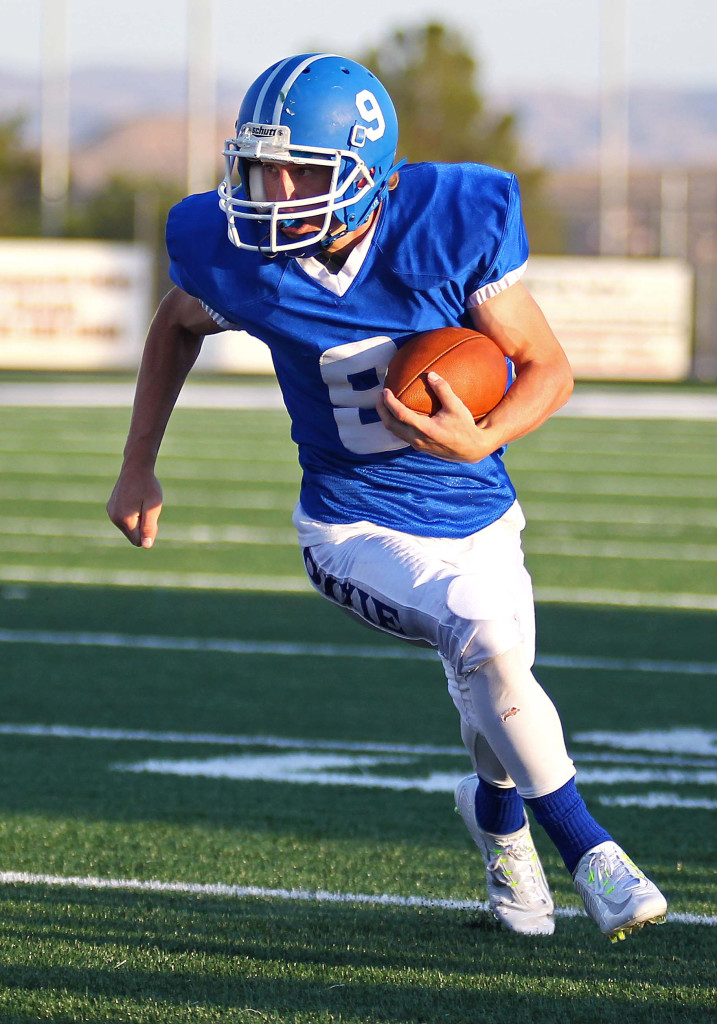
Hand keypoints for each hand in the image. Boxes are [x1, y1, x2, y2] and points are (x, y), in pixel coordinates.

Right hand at [107, 464, 162, 547]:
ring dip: (137, 520)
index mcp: (125, 519)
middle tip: (148, 509)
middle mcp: (114, 518)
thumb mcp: (153, 507)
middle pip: (133, 535)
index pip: (138, 541)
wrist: (136, 467)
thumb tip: (146, 545)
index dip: (149, 532)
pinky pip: (123, 520)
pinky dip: (131, 514)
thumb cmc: (148, 486)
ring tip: (141, 503)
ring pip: (128, 527)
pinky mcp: (110, 507)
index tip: (152, 517)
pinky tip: (134, 500)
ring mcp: (111, 512)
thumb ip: (149, 527)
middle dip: (142, 527)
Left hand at [376, 372, 495, 462]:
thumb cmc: (464, 427)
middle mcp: (417, 439)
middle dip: (382, 410)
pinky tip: (397, 415)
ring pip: (394, 432)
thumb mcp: (456, 407)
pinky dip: (395, 424)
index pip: (400, 415)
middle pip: (391, 425)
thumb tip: (431, 374)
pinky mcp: (419, 447)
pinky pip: (401, 435)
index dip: (389, 403)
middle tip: (380, 395)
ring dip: (387, 418)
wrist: (471, 449)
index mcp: (424, 429)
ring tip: (384, 404)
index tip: (385, 391)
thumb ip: (443, 390)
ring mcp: (417, 444)